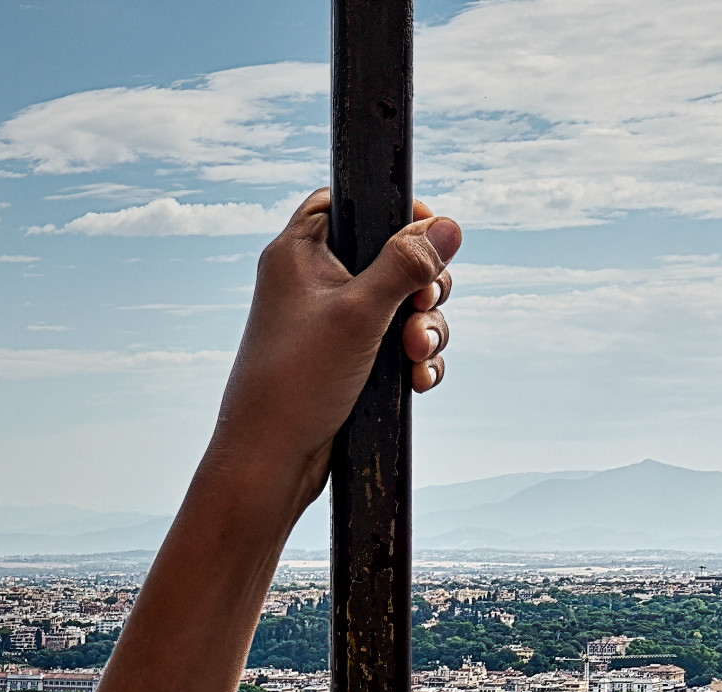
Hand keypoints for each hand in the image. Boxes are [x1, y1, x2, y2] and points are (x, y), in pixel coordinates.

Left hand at [204, 188, 459, 512]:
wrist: (273, 460)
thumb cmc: (297, 381)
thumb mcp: (359, 314)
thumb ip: (404, 265)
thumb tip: (448, 226)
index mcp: (301, 252)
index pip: (353, 202)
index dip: (396, 212)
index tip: (431, 234)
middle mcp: (317, 281)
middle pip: (394, 254)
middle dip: (423, 286)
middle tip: (421, 306)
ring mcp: (336, 321)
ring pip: (404, 304)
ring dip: (424, 329)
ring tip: (416, 356)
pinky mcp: (351, 358)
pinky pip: (400, 344)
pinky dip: (416, 359)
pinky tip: (418, 382)